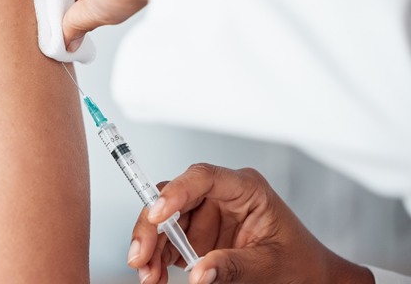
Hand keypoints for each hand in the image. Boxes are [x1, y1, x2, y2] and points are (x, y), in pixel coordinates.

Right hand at [127, 163, 373, 283]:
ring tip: (147, 275)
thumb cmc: (301, 264)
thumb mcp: (271, 266)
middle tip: (140, 256)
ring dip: (150, 247)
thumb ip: (233, 267)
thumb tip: (198, 274)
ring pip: (164, 221)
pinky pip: (169, 241)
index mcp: (245, 189)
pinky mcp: (198, 234)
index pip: (202, 178)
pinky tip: (155, 275)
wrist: (311, 280)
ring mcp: (207, 215)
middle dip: (151, 227)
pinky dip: (158, 258)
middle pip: (173, 199)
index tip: (156, 215)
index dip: (175, 192)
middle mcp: (221, 196)